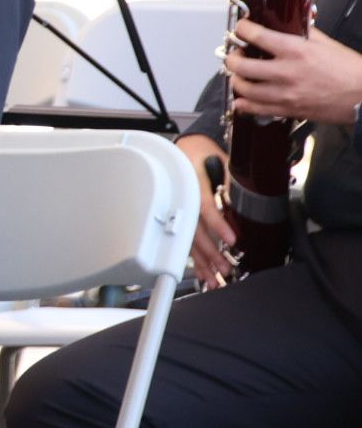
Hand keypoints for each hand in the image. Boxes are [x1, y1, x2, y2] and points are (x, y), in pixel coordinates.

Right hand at [176, 134, 236, 287]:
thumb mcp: (222, 160)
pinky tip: (202, 273)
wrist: (186, 149)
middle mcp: (181, 198)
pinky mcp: (179, 217)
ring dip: (201, 261)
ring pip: (186, 239)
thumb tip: (249, 205)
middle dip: (209, 252)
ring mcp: (177, 209)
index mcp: (191, 180)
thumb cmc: (204, 153)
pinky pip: (185, 241)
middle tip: (225, 267)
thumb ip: (233, 181)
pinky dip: (194, 259)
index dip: (217, 224)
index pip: (204, 206)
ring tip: (214, 278)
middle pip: (192, 230)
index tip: (232, 239)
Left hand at [225, 20, 361, 124]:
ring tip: (240, 75)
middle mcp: (286, 72)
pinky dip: (243, 104)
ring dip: (236, 80)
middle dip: (232, 58)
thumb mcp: (326, 43)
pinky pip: (255, 110)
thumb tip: (293, 19)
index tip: (240, 29)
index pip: (255, 35)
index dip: (242, 29)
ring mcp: (285, 94)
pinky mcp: (288, 110)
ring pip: (243, 89)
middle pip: (240, 65)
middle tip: (236, 55)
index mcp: (296, 50)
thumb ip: (304, 31)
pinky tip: (242, 99)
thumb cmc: (350, 71)